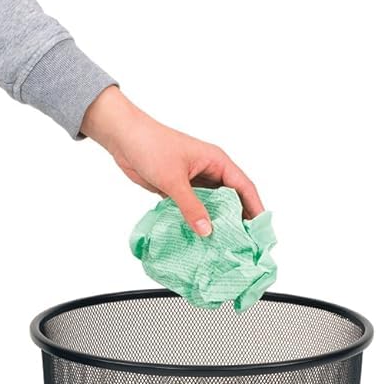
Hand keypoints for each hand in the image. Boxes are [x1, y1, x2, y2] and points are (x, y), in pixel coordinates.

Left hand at [80, 86, 263, 235]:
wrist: (123, 138)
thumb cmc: (151, 147)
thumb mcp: (173, 179)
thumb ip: (191, 206)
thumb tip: (207, 231)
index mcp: (217, 161)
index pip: (244, 187)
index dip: (255, 208)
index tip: (260, 230)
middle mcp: (209, 171)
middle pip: (231, 198)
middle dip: (238, 219)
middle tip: (243, 243)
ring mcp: (194, 181)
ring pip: (212, 205)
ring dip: (216, 222)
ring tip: (223, 245)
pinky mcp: (178, 189)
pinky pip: (194, 208)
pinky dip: (198, 220)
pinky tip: (200, 236)